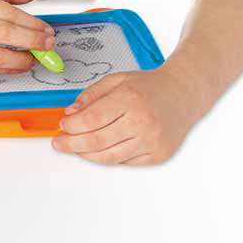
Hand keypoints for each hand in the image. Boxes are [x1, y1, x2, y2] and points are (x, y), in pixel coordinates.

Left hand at [53, 68, 194, 164]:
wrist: (183, 95)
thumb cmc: (149, 87)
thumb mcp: (116, 80)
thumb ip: (90, 96)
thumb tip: (70, 114)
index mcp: (129, 99)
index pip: (91, 119)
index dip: (71, 126)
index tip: (62, 126)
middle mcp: (142, 122)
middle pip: (96, 141)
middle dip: (71, 144)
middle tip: (59, 143)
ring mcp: (152, 141)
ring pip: (109, 157)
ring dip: (86, 154)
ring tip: (75, 148)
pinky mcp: (158, 155)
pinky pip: (125, 162)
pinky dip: (107, 157)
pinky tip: (98, 150)